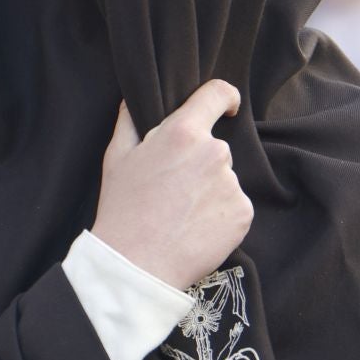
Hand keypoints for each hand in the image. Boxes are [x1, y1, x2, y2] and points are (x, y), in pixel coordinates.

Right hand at [90, 81, 252, 289]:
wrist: (137, 265)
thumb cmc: (123, 209)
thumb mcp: (116, 157)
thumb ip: (130, 120)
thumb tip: (136, 99)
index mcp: (184, 132)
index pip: (218, 94)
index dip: (225, 97)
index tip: (227, 107)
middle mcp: (215, 153)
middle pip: (217, 147)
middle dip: (200, 162)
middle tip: (174, 189)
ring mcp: (232, 185)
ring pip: (224, 179)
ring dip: (209, 191)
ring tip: (180, 214)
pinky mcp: (243, 214)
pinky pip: (234, 206)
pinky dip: (219, 215)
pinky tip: (194, 229)